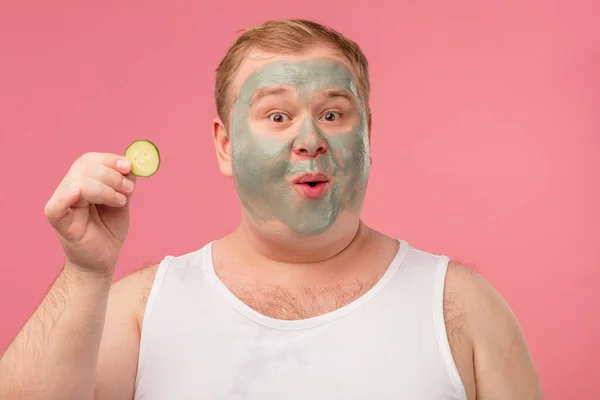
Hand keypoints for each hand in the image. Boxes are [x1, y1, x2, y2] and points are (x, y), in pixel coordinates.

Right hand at [44, 152, 136, 275]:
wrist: (103, 260)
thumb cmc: (109, 230)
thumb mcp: (122, 202)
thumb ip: (125, 183)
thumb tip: (132, 165)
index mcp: (83, 181)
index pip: (90, 160)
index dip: (109, 159)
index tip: (128, 166)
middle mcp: (70, 188)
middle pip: (85, 168)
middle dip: (112, 176)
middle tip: (128, 190)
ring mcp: (63, 204)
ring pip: (79, 183)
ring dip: (105, 189)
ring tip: (120, 202)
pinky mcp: (59, 222)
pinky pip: (56, 207)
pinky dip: (66, 197)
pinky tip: (77, 194)